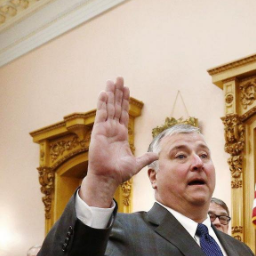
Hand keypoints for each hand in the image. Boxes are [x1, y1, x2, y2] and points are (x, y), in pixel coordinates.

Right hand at [80, 78, 156, 206]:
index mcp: (121, 135)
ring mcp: (104, 130)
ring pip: (108, 108)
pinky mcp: (98, 132)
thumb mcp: (136, 164)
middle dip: (117, 93)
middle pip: (115, 106)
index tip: (126, 88)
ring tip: (111, 80)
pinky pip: (101, 115)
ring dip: (110, 94)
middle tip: (119, 78)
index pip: (123, 113)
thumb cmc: (119, 173)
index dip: (124, 101)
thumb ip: (146, 158)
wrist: (108, 178)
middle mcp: (112, 130)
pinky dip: (102, 104)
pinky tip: (104, 93)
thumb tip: (157, 155)